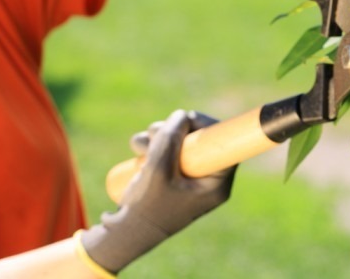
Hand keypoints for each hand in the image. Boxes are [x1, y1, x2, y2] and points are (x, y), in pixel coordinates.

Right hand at [79, 110, 235, 273]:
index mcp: (215, 184)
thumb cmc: (146, 207)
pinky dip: (153, 145)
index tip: (188, 119)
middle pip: (201, 140)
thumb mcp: (158, 170)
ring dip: (159, 135)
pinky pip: (169, 151)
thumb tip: (182, 115)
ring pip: (181, 142)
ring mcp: (189, 177)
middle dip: (175, 130)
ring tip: (138, 146)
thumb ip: (170, 140)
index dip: (207, 126)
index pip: (224, 146)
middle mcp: (206, 179)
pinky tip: (137, 150)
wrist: (125, 233)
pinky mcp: (173, 175)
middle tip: (153, 132)